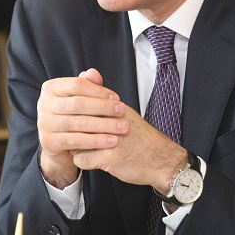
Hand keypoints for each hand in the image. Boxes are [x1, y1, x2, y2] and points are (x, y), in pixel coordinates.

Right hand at [37, 68, 127, 187]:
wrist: (61, 144)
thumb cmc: (75, 115)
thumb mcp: (82, 98)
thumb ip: (89, 85)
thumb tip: (93, 73)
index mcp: (51, 88)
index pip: (76, 85)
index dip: (98, 91)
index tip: (117, 98)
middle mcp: (43, 104)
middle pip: (77, 103)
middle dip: (103, 107)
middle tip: (123, 111)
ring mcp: (44, 123)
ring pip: (78, 123)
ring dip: (103, 125)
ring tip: (122, 127)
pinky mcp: (48, 142)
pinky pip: (76, 140)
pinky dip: (96, 141)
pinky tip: (112, 141)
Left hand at [72, 104, 186, 193]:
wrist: (161, 159)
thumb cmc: (140, 137)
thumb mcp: (122, 110)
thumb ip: (102, 93)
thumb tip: (88, 72)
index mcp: (112, 107)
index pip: (80, 103)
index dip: (74, 114)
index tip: (73, 119)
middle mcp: (110, 120)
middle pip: (75, 122)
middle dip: (73, 130)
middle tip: (75, 136)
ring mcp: (109, 138)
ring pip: (74, 141)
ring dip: (78, 146)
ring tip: (86, 148)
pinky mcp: (108, 157)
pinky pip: (80, 159)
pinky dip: (85, 162)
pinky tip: (94, 160)